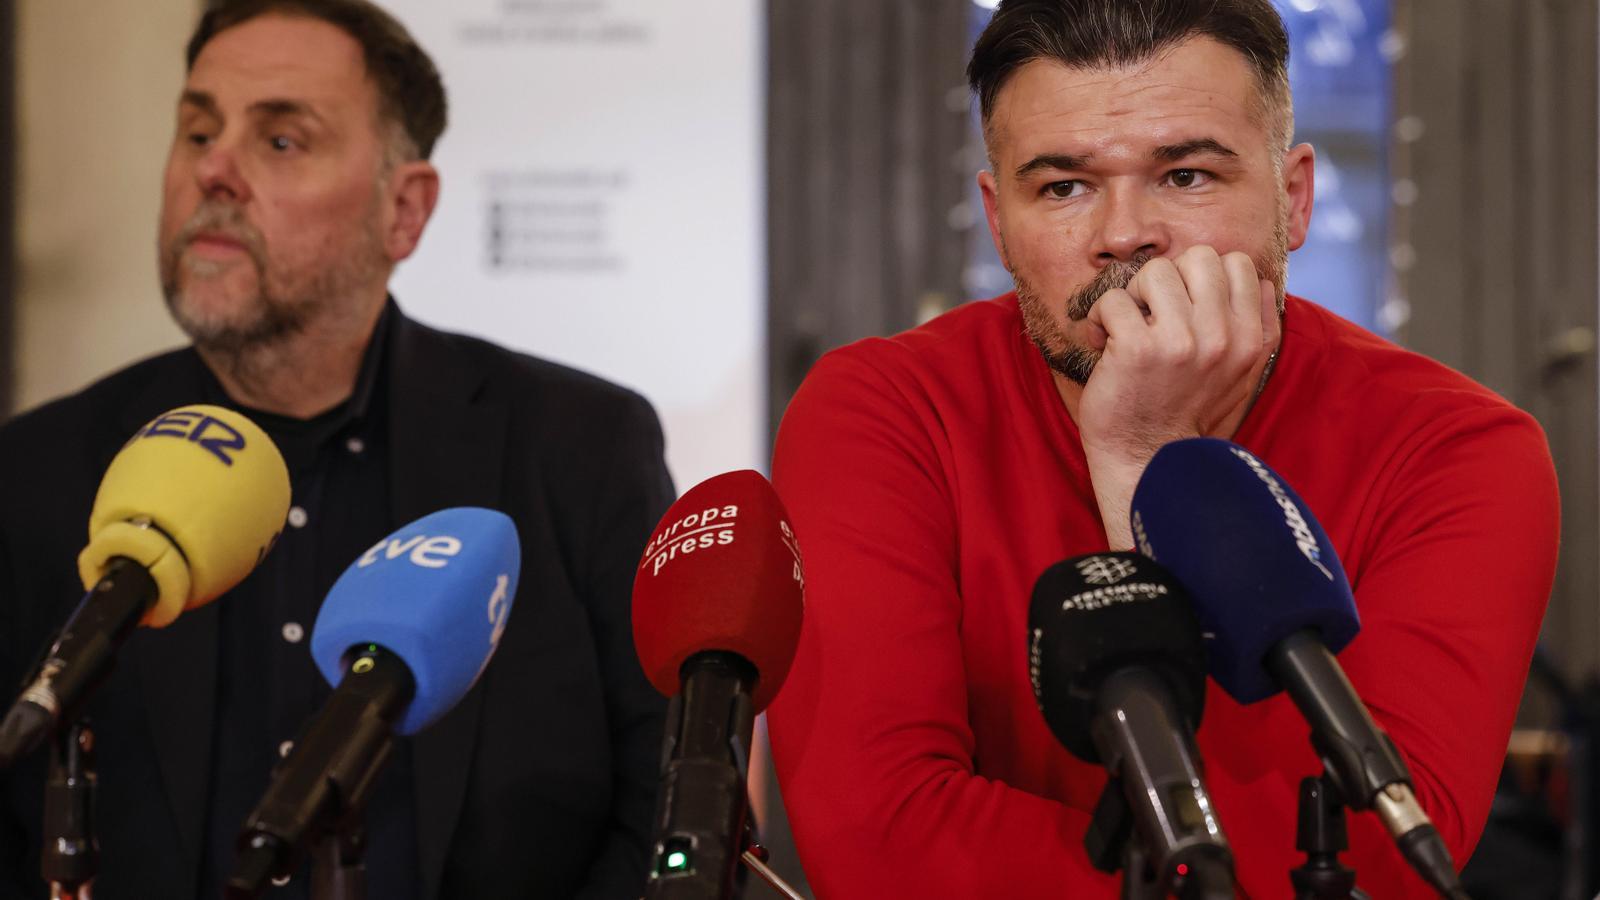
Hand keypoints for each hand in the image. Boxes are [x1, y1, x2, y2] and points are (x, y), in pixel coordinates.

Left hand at [1076, 246, 1279, 546]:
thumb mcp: (1241, 375)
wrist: (1148, 461)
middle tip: (1152, 313)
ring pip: (1154, 271)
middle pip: (1198, 257)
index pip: (1237, 263)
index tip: (1182, 308)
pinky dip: (1100, 319)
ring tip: (1127, 328)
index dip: (1202, 277)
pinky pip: (1113, 300)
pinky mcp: (1137, 349)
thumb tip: (1262, 281)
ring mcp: (1180, 342)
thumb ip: (1257, 328)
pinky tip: (1103, 344)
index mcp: (1250, 339)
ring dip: (1132, 296)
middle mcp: (1222, 337)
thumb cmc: (1188, 414)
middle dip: (1169, 279)